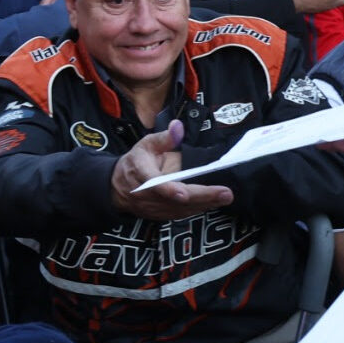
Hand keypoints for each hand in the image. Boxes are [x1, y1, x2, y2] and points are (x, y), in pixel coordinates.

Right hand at [111, 120, 234, 219]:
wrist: (117, 188)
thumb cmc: (135, 163)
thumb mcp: (146, 144)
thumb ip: (164, 138)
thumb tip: (178, 127)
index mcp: (141, 173)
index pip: (155, 183)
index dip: (169, 190)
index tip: (184, 193)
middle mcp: (146, 194)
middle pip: (176, 200)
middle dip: (202, 197)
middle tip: (225, 194)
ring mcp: (153, 208)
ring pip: (181, 210)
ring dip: (205, 204)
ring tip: (224, 197)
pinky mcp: (160, 215)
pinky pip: (181, 214)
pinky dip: (198, 209)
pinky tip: (213, 203)